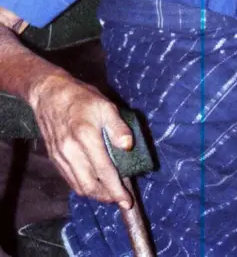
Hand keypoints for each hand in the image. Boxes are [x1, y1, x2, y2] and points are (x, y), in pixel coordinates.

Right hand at [30, 72, 133, 207]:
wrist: (49, 94)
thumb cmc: (81, 97)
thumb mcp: (105, 105)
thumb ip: (117, 127)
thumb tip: (128, 146)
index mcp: (86, 136)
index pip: (104, 171)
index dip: (117, 189)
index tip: (127, 201)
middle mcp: (71, 150)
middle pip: (89, 186)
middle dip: (107, 197)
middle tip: (120, 198)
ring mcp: (60, 156)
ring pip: (78, 186)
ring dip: (95, 194)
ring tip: (109, 193)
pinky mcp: (54, 157)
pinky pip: (69, 179)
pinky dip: (82, 186)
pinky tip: (93, 183)